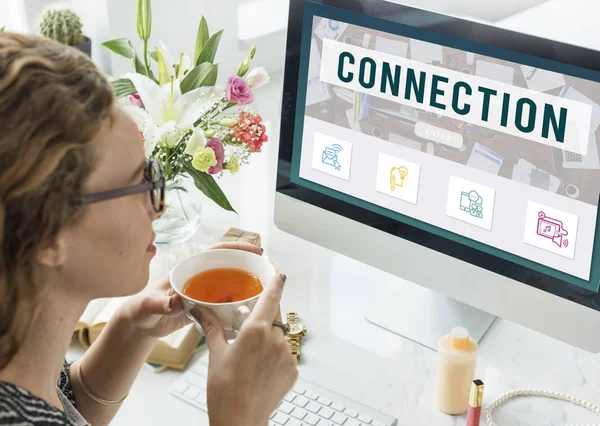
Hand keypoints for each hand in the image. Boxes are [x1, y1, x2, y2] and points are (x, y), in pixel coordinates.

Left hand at [117, 242, 263, 339]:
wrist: (139, 325)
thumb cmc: (141, 310)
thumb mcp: (150, 305)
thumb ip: (162, 303)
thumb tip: (176, 301)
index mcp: (189, 269)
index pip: (216, 252)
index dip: (236, 248)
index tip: (255, 250)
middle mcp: (199, 277)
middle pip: (229, 266)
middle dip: (249, 265)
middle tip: (269, 271)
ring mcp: (203, 292)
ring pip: (230, 284)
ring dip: (246, 286)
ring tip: (266, 290)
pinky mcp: (205, 307)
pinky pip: (226, 303)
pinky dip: (238, 305)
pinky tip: (249, 311)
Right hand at [191, 273, 297, 425]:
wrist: (240, 421)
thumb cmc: (225, 391)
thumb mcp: (216, 354)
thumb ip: (212, 327)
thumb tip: (200, 310)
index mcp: (256, 331)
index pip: (272, 296)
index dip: (276, 281)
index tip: (278, 271)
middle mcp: (276, 340)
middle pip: (276, 314)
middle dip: (266, 313)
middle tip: (251, 321)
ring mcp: (287, 355)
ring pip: (280, 335)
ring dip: (269, 336)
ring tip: (251, 353)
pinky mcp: (292, 370)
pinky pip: (285, 353)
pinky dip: (274, 354)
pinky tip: (259, 367)